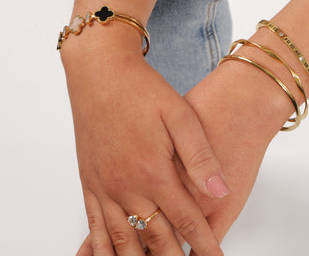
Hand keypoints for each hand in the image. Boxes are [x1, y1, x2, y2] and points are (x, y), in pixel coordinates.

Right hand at [62, 25, 228, 255]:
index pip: (186, 221)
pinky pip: (93, 226)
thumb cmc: (140, 89)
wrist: (98, 71)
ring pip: (121, 241)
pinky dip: (101, 249)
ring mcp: (102, 186)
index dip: (204, 246)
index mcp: (152, 172)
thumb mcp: (180, 115)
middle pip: (154, 239)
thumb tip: (221, 191)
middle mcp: (125, 186)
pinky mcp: (88, 181)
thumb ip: (200, 157)